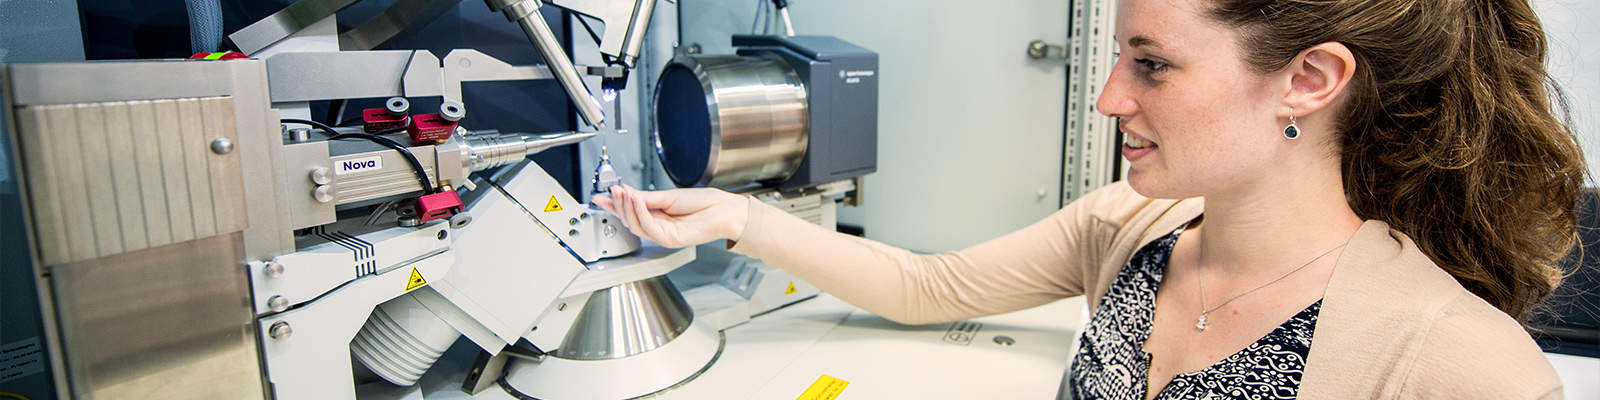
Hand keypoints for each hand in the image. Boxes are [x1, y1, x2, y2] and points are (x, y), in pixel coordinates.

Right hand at [591, 185, 748, 247]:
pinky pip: (649, 227)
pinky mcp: (670, 239)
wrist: (723, 210)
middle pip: (630, 221)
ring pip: (636, 225)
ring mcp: (664, 235)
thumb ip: (646, 198)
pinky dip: (640, 212)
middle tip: (613, 192)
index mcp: (658, 217)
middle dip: (618, 205)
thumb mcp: (668, 196)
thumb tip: (626, 193)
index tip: (602, 196)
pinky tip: (637, 201)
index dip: (615, 205)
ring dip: (627, 207)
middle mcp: (659, 228)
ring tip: (623, 193)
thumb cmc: (704, 203)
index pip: (631, 213)